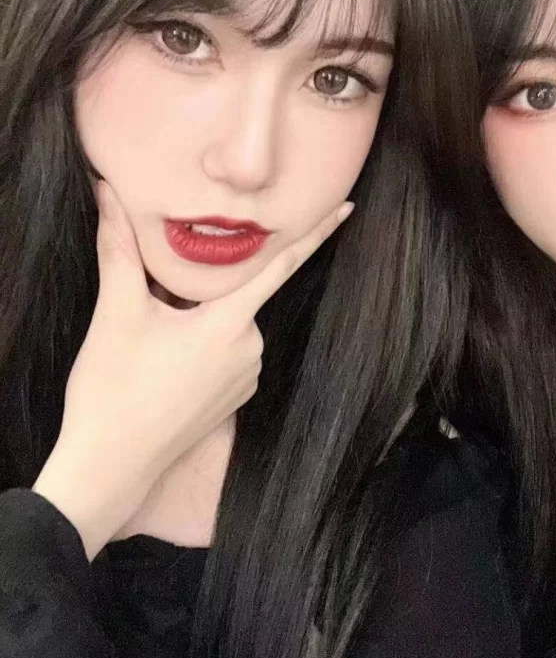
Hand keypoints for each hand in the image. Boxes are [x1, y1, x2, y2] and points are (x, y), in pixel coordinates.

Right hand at [33, 180, 352, 559]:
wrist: (109, 465)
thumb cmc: (112, 390)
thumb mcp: (116, 312)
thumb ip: (119, 246)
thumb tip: (106, 191)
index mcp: (230, 324)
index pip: (282, 266)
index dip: (315, 233)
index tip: (347, 208)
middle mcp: (251, 350)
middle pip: (233, 294)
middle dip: (198, 288)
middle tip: (150, 307)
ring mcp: (246, 378)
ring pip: (226, 323)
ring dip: (195, 317)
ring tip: (149, 342)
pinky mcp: (234, 399)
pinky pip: (224, 352)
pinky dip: (199, 343)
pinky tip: (163, 361)